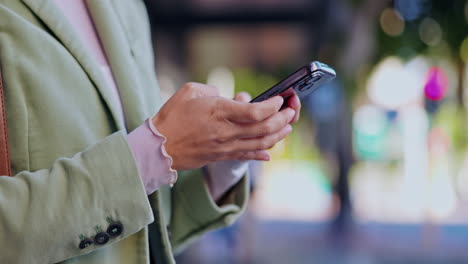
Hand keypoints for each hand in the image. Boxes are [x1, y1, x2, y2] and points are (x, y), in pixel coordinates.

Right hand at [152, 83, 295, 169]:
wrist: (159, 147)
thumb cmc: (172, 116)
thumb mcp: (190, 92)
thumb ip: (213, 91)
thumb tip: (229, 99)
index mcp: (220, 113)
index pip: (256, 112)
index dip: (273, 106)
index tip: (279, 99)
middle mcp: (226, 132)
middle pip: (264, 129)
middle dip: (283, 119)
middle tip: (291, 111)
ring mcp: (226, 147)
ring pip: (260, 144)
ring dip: (278, 136)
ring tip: (287, 128)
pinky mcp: (221, 156)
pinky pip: (246, 157)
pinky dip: (261, 155)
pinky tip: (269, 154)